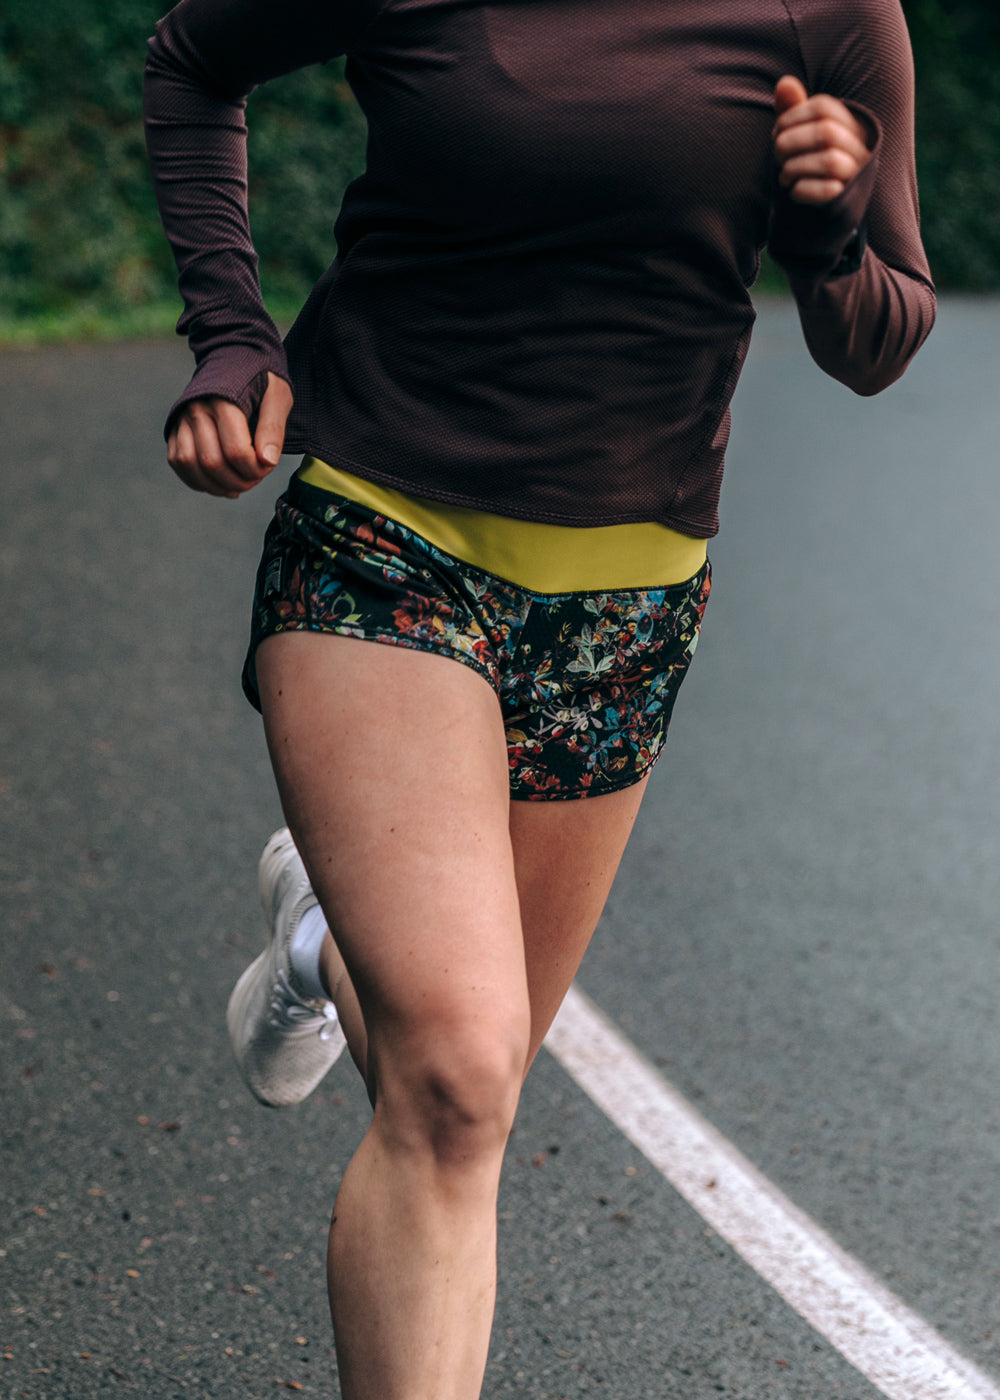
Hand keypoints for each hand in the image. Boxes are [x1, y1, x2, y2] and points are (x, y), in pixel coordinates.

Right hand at [167, 371, 292, 498]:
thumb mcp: (278, 395)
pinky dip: (197, 480)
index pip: (235, 450)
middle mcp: (196, 409)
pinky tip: (220, 484)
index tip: (268, 466)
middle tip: (255, 479)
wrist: (232, 355)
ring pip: (190, 465)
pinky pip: (178, 462)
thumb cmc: (260, 377)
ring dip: (216, 486)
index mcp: (223, 399)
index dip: (254, 469)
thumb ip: (274, 428)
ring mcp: (181, 418)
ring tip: (238, 487)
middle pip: (211, 461)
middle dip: (238, 481)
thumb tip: (268, 462)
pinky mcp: (175, 427)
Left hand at [772, 75, 873, 204]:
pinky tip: (793, 191)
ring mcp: (857, 173)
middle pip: (826, 132)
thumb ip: (792, 109)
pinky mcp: (848, 198)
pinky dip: (803, 190)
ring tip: (784, 176)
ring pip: (829, 161)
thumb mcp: (800, 134)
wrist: (822, 211)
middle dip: (790, 142)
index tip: (776, 132)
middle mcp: (860, 146)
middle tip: (776, 156)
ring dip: (794, 167)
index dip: (793, 115)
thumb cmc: (809, 164)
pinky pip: (828, 191)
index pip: (824, 106)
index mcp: (850, 124)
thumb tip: (784, 82)